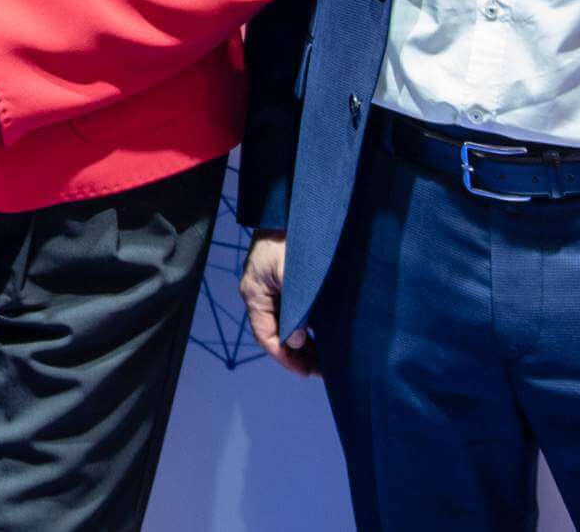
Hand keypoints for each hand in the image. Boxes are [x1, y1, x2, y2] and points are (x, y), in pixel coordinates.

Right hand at [240, 233, 318, 377]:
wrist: (291, 207)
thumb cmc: (291, 239)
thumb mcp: (292, 276)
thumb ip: (295, 310)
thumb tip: (297, 340)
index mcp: (254, 293)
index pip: (266, 336)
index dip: (285, 357)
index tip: (307, 372)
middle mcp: (259, 292)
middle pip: (275, 332)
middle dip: (297, 354)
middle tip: (322, 370)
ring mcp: (270, 285)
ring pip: (285, 322)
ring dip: (302, 341)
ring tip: (325, 358)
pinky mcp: (282, 278)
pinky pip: (291, 309)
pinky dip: (304, 324)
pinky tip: (321, 333)